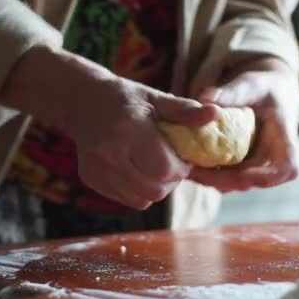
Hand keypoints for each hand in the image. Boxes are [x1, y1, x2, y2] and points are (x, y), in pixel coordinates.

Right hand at [0, 44, 215, 208]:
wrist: (83, 102)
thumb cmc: (127, 99)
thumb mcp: (157, 98)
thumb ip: (185, 110)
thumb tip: (216, 114)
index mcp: (128, 128)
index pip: (165, 169)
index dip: (180, 168)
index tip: (182, 156)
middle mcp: (108, 151)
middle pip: (156, 189)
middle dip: (171, 180)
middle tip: (169, 162)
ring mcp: (96, 168)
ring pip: (143, 200)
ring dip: (156, 188)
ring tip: (154, 166)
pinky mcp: (90, 179)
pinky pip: (128, 200)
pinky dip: (140, 191)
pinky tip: (137, 170)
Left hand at [189, 57, 298, 191]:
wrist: (268, 92)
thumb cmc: (263, 86)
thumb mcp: (251, 84)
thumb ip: (232, 91)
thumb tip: (204, 97)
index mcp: (284, 139)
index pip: (286, 168)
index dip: (265, 176)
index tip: (241, 175)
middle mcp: (273, 158)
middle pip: (254, 182)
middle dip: (224, 180)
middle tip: (195, 172)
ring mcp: (257, 166)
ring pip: (237, 183)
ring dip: (212, 180)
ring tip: (187, 169)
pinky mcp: (242, 167)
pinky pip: (226, 177)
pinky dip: (208, 174)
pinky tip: (187, 165)